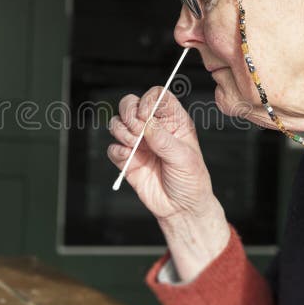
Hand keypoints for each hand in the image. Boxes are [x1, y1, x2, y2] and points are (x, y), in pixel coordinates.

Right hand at [107, 86, 230, 279]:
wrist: (181, 209)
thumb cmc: (191, 181)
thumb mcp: (184, 159)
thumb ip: (164, 140)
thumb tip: (146, 123)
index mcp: (173, 121)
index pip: (158, 95)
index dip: (148, 100)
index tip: (146, 115)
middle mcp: (154, 128)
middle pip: (132, 104)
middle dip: (128, 113)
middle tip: (137, 130)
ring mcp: (139, 143)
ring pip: (118, 123)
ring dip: (121, 131)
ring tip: (134, 146)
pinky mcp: (127, 159)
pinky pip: (112, 147)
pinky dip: (117, 151)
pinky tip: (128, 160)